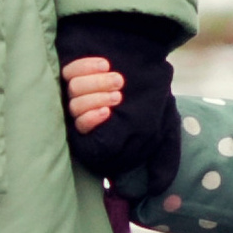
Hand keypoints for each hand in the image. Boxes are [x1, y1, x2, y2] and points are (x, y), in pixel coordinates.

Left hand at [55, 11, 181, 192]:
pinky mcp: (65, 69)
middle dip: (97, 99)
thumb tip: (154, 189)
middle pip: (77, 113)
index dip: (91, 123)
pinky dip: (86, 66)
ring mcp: (73, 91)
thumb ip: (163, 156)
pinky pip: (68, 72)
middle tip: (117, 90)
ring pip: (72, 94)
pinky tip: (103, 62)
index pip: (86, 139)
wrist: (143, 44)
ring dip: (95, 83)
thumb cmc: (154, 88)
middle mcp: (83, 113)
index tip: (107, 111)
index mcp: (102, 132)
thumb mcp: (167, 123)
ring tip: (114, 74)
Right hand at [62, 58, 123, 133]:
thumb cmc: (123, 88)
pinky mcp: (83, 129)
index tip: (106, 66)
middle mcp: (72, 96)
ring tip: (117, 97)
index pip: (71, 70)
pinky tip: (107, 112)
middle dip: (98, 82)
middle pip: (74, 87)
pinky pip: (81, 125)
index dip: (86, 66)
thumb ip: (108, 68)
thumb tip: (110, 59)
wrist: (138, 114)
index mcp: (76, 79)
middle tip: (119, 81)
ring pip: (76, 105)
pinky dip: (92, 117)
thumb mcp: (116, 74)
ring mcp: (76, 113)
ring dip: (98, 99)